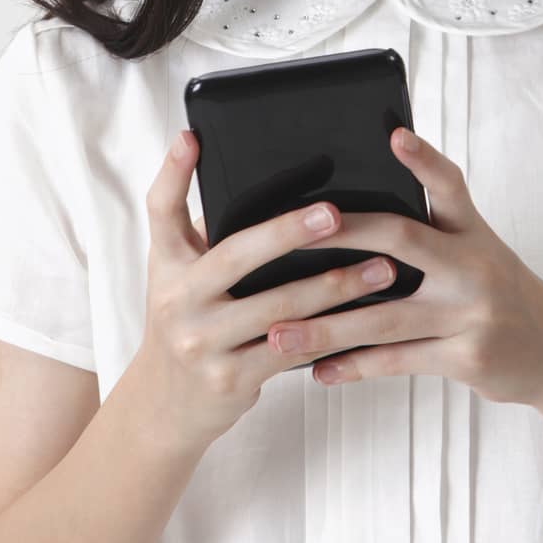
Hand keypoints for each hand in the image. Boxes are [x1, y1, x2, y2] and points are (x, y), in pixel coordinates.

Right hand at [130, 130, 404, 456]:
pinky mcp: (231, 379)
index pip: (161, 209)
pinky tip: (368, 317)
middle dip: (288, 231)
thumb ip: (212, 236)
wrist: (166, 407)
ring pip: (279, 307)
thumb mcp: (184, 276)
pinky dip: (333, 330)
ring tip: (382, 267)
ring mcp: (202, 342)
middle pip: (235, 254)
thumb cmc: (192, 320)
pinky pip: (293, 349)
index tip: (192, 135)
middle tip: (335, 213)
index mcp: (166, 263)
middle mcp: (178, 299)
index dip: (173, 171)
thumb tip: (266, 181)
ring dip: (336, 285)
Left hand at [267, 126, 542, 405]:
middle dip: (347, 233)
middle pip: (402, 239)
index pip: (448, 185)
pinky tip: (317, 371)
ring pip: (386, 317)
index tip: (394, 135)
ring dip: (327, 326)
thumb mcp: (478, 252)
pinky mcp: (466, 358)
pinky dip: (353, 366)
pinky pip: (397, 361)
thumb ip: (432, 235)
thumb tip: (355, 221)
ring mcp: (471, 314)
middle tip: (298, 230)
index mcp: (473, 232)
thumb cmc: (499, 294)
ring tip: (280, 332)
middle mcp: (474, 266)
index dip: (423, 159)